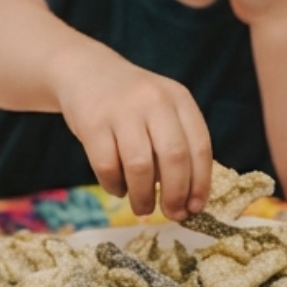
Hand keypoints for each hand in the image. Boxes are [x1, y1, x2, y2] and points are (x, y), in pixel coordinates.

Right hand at [51, 48, 211, 217]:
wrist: (85, 72)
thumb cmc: (131, 103)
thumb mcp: (162, 109)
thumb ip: (177, 144)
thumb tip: (188, 201)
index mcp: (179, 98)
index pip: (200, 147)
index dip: (200, 183)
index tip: (195, 208)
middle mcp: (154, 100)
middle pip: (174, 158)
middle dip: (175, 194)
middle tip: (172, 214)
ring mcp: (122, 109)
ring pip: (140, 166)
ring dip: (143, 197)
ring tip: (143, 208)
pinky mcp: (92, 122)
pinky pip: (107, 166)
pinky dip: (114, 186)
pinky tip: (118, 189)